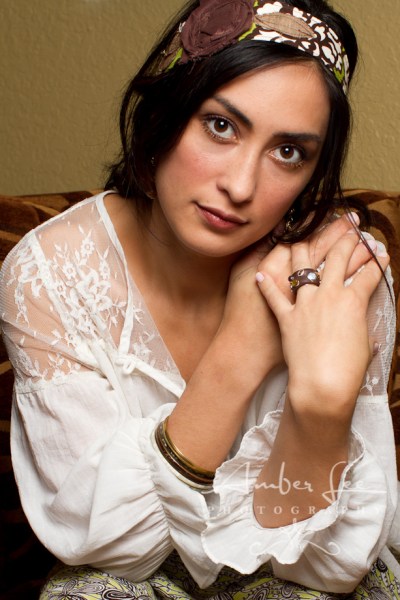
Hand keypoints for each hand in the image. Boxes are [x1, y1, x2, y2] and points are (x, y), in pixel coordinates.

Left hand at [256, 228, 389, 421]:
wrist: (322, 385)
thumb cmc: (348, 371)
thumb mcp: (365, 345)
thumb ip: (363, 331)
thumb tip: (366, 333)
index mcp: (353, 301)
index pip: (369, 273)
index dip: (377, 261)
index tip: (381, 253)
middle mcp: (328, 295)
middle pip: (338, 258)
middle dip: (346, 240)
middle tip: (350, 230)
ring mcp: (304, 304)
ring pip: (301, 267)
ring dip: (303, 248)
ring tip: (303, 236)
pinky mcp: (285, 318)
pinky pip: (273, 296)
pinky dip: (266, 285)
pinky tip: (260, 273)